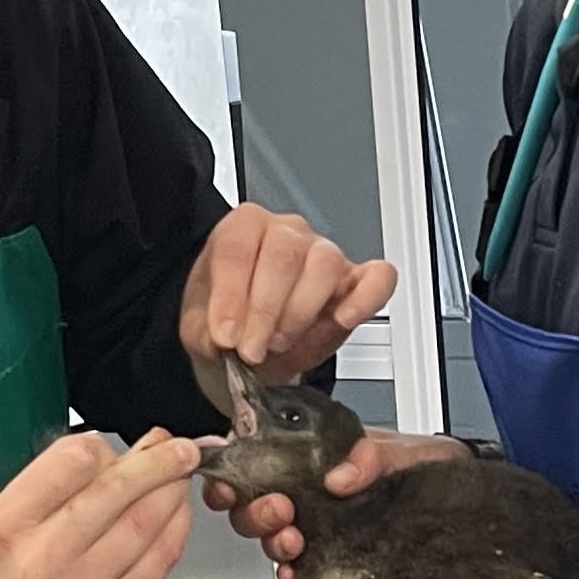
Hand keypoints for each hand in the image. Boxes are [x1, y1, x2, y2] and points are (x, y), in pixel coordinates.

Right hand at [0, 428, 198, 578]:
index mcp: (12, 521)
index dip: (104, 445)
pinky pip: (160, 561)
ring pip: (147, 523)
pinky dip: (176, 529)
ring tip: (180, 476)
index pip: (74, 460)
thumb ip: (59, 482)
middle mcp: (46, 555)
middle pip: (119, 490)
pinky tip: (176, 514)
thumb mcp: (5, 516)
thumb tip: (126, 452)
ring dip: (174, 492)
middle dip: (161, 461)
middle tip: (181, 448)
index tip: (113, 446)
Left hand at [180, 205, 394, 412]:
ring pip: (324, 263)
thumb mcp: (201, 330)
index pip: (238, 247)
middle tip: (252, 349)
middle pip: (283, 253)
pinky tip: (345, 319)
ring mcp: (324, 253)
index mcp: (243, 229)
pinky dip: (367, 298)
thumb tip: (225, 338)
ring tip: (281, 342)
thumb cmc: (229, 324)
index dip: (231, 295)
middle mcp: (286, 233)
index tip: (226, 335)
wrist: (247, 346)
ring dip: (302, 310)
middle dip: (265, 310)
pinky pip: (377, 278)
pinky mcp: (356, 281)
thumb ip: (207, 332)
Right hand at [206, 428, 471, 578]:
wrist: (472, 514)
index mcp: (319, 459)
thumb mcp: (409, 453)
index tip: (234, 482)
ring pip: (272, 540)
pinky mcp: (334, 565)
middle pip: (255, 505)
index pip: (260, 460)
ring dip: (274, 543)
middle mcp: (313, 496)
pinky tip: (298, 574)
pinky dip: (291, 576)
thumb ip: (373, 455)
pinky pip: (298, 574)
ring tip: (295, 542)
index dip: (236, 471)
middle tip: (281, 511)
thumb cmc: (438, 474)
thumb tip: (340, 477)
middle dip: (256, 512)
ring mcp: (322, 531)